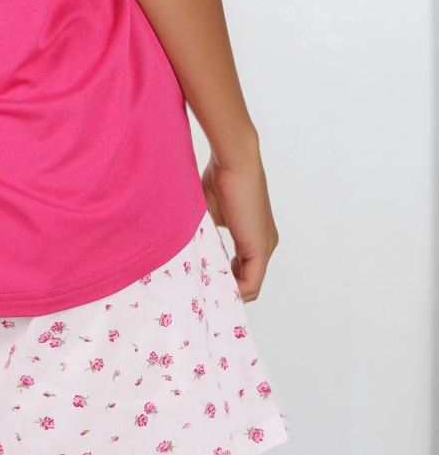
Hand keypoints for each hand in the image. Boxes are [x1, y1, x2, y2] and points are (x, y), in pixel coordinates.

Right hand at [201, 149, 277, 302]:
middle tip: (201, 293)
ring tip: (205, 294)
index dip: (224, 280)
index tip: (204, 283)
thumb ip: (206, 233)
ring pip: (249, 284)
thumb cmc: (219, 178)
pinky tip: (214, 290)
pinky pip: (251, 282)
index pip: (242, 270)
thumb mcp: (208, 212)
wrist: (235, 160)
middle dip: (225, 288)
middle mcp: (264, 243)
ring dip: (228, 289)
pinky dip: (234, 290)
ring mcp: (264, 246)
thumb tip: (190, 248)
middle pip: (246, 281)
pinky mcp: (260, 247)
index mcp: (253, 235)